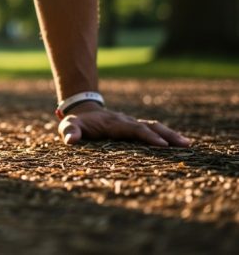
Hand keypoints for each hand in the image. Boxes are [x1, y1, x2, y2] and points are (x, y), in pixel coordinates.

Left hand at [58, 103, 191, 146]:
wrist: (83, 111)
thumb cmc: (76, 123)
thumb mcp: (69, 126)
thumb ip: (69, 132)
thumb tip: (71, 141)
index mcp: (113, 124)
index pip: (133, 130)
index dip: (147, 136)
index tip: (162, 145)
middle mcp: (126, 122)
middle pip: (149, 127)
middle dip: (166, 135)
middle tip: (185, 145)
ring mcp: (132, 124)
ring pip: (154, 127)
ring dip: (171, 134)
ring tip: (188, 144)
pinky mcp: (135, 128)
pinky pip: (153, 130)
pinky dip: (167, 135)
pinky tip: (180, 144)